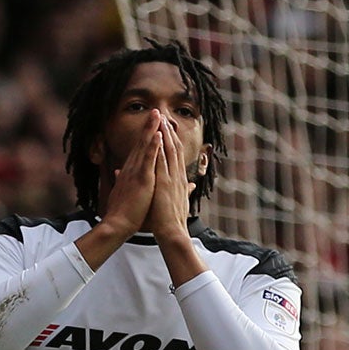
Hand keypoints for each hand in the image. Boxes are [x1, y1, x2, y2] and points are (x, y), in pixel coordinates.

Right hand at [98, 113, 160, 238]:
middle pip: (141, 143)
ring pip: (145, 146)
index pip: (139, 151)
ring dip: (151, 129)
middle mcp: (132, 169)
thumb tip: (117, 173)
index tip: (151, 124)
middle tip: (155, 110)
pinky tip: (157, 134)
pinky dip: (153, 146)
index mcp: (130, 173)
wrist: (117, 225)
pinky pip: (148, 159)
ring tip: (157, 114)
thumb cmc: (123, 213)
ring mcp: (136, 173)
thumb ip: (123, 181)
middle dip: (148, 126)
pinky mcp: (141, 179)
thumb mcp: (124, 193)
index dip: (145, 136)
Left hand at [150, 117, 193, 241]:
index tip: (167, 128)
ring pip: (169, 151)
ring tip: (159, 119)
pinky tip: (158, 136)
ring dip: (164, 134)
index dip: (172, 140)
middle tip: (162, 116)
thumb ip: (184, 191)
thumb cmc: (172, 221)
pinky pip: (163, 161)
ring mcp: (172, 179)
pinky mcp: (165, 183)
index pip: (176, 156)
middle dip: (168, 131)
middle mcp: (178, 176)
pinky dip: (160, 147)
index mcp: (179, 180)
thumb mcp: (179, 202)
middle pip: (174, 148)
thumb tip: (190, 186)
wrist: (173, 234)